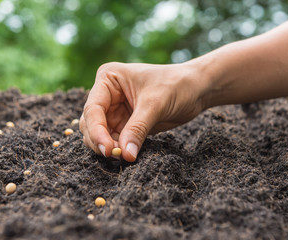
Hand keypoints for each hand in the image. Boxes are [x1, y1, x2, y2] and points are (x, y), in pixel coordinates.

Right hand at [79, 61, 208, 161]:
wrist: (196, 90)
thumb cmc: (176, 85)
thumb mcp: (155, 104)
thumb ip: (137, 129)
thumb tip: (124, 155)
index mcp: (108, 79)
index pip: (93, 109)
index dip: (97, 131)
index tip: (108, 150)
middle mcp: (107, 94)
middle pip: (91, 123)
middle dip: (100, 141)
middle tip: (116, 155)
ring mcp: (115, 110)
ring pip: (99, 134)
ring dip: (107, 147)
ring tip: (123, 156)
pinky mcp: (125, 124)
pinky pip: (114, 140)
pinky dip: (118, 149)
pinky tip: (127, 154)